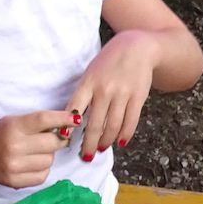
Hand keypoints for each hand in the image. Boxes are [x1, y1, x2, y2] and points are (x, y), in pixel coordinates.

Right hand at [0, 110, 73, 188]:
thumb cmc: (1, 134)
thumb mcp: (15, 121)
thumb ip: (38, 123)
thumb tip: (68, 125)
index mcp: (14, 127)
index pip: (43, 120)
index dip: (62, 119)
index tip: (76, 119)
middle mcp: (13, 146)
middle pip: (51, 143)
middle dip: (57, 140)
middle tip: (53, 138)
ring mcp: (14, 166)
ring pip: (49, 160)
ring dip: (48, 156)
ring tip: (35, 152)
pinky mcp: (15, 182)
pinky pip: (43, 175)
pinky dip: (42, 169)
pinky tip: (31, 164)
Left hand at [66, 31, 157, 159]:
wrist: (136, 47)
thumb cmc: (108, 62)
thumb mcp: (90, 73)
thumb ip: (83, 94)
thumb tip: (72, 120)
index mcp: (88, 82)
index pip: (74, 109)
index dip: (68, 127)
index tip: (64, 141)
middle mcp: (104, 89)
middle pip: (94, 124)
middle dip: (89, 144)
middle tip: (85, 156)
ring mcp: (122, 94)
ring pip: (112, 126)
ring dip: (106, 142)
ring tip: (101, 149)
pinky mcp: (138, 97)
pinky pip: (130, 122)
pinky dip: (124, 135)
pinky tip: (120, 142)